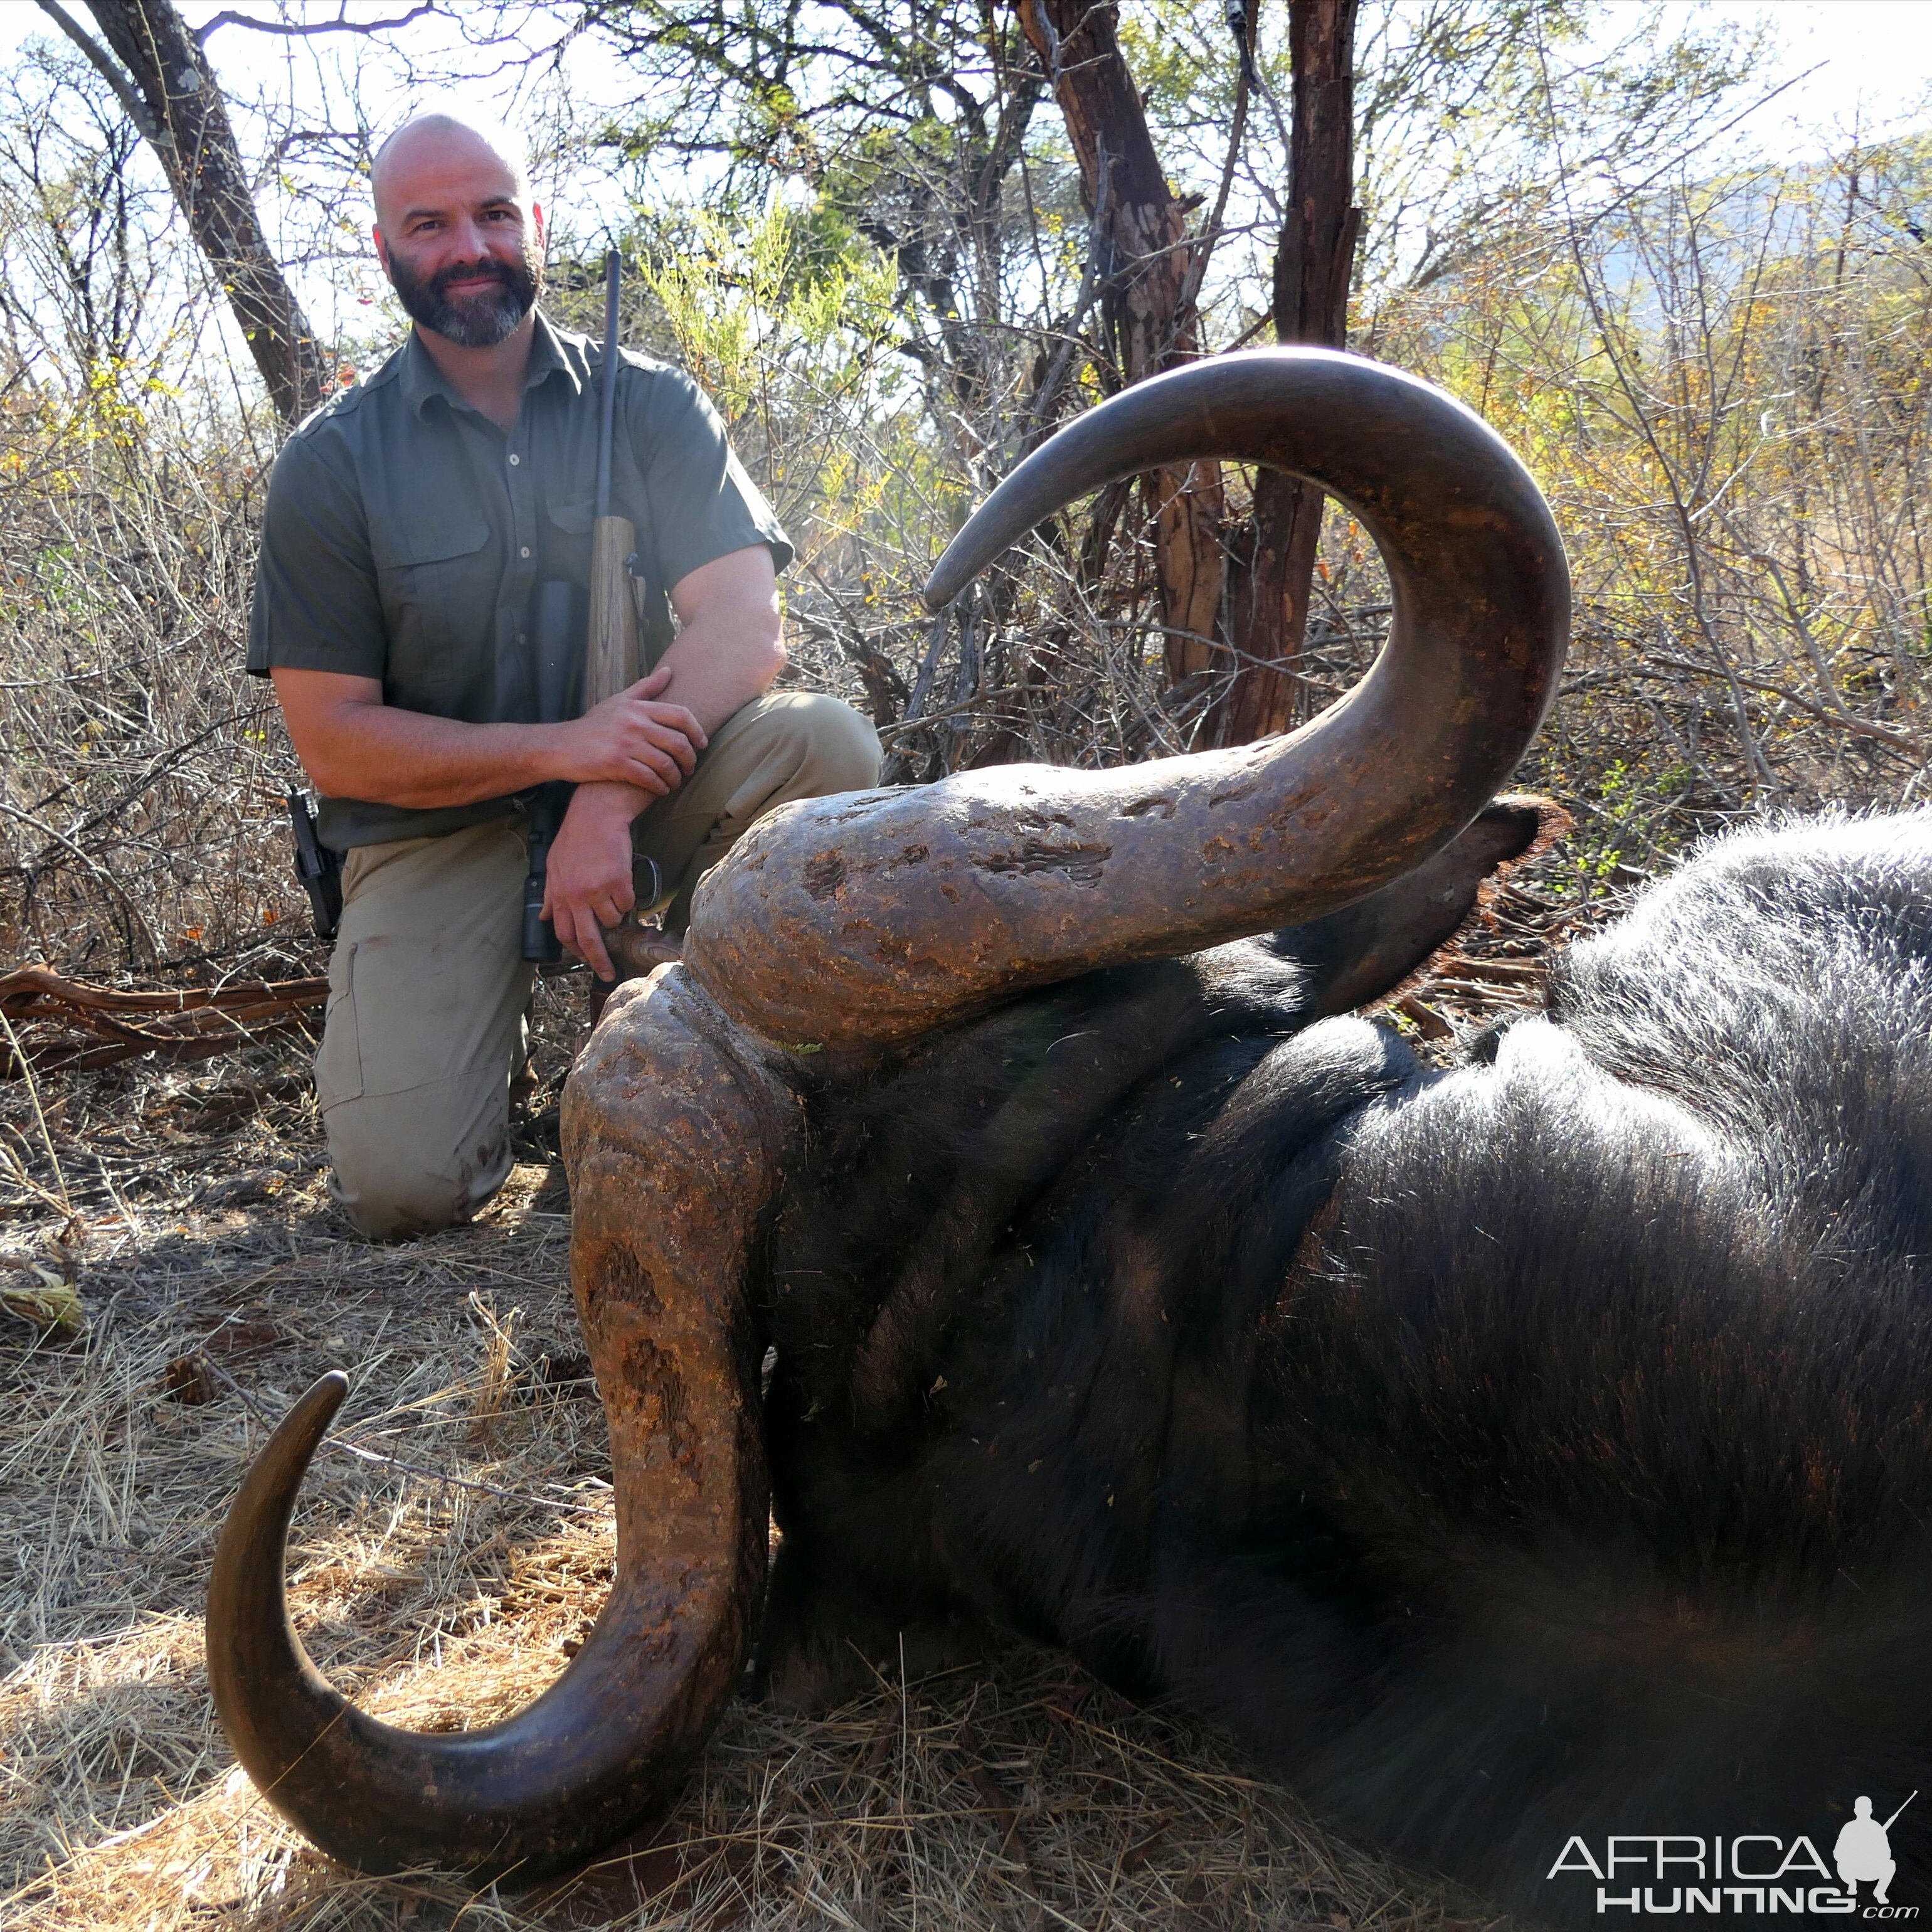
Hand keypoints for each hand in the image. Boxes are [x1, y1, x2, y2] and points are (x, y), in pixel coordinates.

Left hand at [543, 784, 643, 981]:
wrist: (596, 814)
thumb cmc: (576, 836)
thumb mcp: (554, 864)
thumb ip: (551, 894)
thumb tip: (545, 916)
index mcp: (560, 894)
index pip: (564, 932)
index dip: (575, 949)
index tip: (586, 958)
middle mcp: (576, 896)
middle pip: (589, 940)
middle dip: (600, 961)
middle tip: (609, 973)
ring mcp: (597, 890)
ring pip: (613, 919)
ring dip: (617, 913)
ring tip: (615, 894)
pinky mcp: (618, 882)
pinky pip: (628, 903)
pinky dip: (628, 897)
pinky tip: (623, 881)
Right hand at [558, 666, 706, 795]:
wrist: (561, 747)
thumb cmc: (593, 725)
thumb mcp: (618, 701)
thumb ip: (646, 688)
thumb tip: (668, 671)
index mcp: (638, 708)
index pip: (681, 716)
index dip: (697, 731)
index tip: (701, 745)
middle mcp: (634, 724)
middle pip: (678, 742)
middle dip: (690, 760)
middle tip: (690, 769)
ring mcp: (626, 744)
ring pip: (666, 764)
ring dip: (676, 777)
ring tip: (675, 782)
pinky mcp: (616, 764)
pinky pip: (649, 779)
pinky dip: (660, 787)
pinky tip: (661, 790)